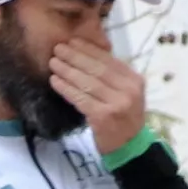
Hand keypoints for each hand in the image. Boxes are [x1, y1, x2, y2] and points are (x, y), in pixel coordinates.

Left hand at [47, 37, 146, 151]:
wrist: (129, 146)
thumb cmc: (123, 118)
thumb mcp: (125, 94)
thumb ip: (112, 77)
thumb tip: (85, 55)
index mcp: (134, 80)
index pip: (108, 60)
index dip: (88, 49)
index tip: (72, 41)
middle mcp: (128, 89)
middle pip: (97, 69)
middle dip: (75, 57)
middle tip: (57, 48)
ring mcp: (117, 103)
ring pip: (87, 82)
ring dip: (67, 71)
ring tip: (53, 62)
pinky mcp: (103, 116)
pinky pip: (80, 98)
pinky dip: (66, 88)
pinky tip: (54, 81)